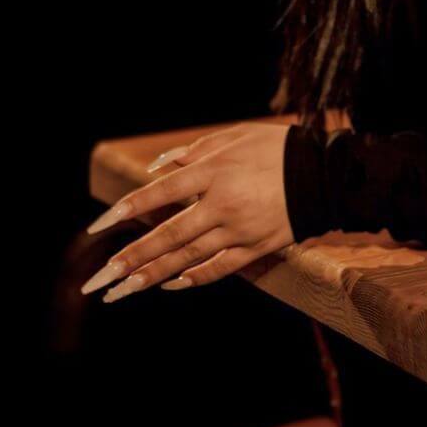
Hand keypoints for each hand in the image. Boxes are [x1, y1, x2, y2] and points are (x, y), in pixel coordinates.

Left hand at [79, 124, 295, 302]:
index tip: (99, 226)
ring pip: (188, 257)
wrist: (326, 172)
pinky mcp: (258, 247)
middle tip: (101, 279)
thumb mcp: (234, 135)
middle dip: (131, 258)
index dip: (128, 209)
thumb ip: (194, 151)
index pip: (161, 193)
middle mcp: (223, 204)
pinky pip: (220, 267)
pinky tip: (171, 285)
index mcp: (215, 171)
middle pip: (169, 235)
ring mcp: (240, 230)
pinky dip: (194, 278)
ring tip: (122, 290)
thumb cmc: (276, 147)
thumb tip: (158, 169)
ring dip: (153, 275)